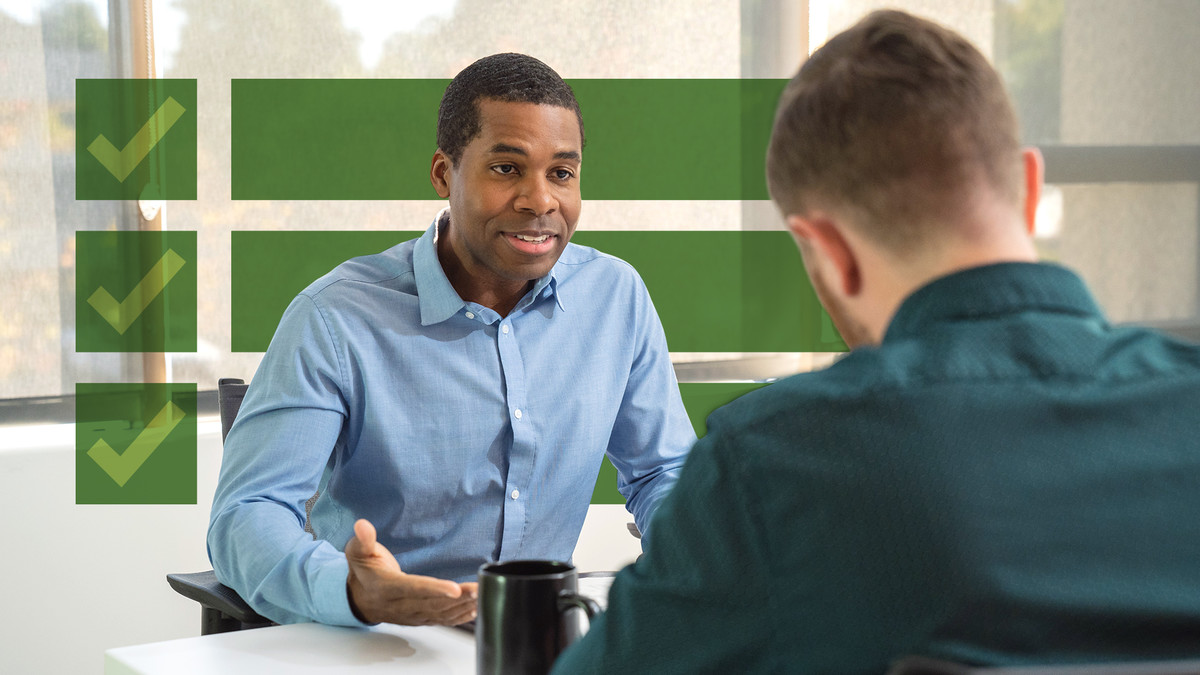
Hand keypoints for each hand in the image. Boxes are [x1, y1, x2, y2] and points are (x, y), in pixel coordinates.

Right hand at [345, 518, 477, 625]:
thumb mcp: (358, 552)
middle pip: (433, 603)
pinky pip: (442, 620)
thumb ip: (363, 539)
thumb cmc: (364, 572)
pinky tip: (475, 609)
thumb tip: (362, 525)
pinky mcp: (420, 619)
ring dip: (463, 606)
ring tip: (482, 596)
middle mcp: (400, 605)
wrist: (359, 599)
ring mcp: (411, 615)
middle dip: (458, 598)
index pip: (413, 589)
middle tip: (479, 589)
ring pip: (440, 614)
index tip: (454, 588)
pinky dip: (460, 616)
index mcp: (386, 588)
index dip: (434, 589)